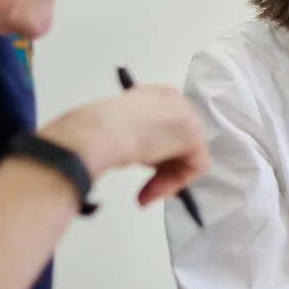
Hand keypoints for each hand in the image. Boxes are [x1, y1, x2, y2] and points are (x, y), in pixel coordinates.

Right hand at [39, 86, 209, 204]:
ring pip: (187, 156)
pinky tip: (152, 192)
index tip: (143, 170)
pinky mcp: (193, 136)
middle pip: (180, 142)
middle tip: (144, 188)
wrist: (94, 132)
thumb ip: (135, 132)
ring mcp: (187, 117)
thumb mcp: (117, 126)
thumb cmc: (93, 129)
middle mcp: (176, 101)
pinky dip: (175, 184)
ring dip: (166, 180)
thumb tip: (139, 151)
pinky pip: (195, 166)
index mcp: (157, 94)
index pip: (168, 126)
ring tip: (143, 195)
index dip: (159, 153)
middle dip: (164, 168)